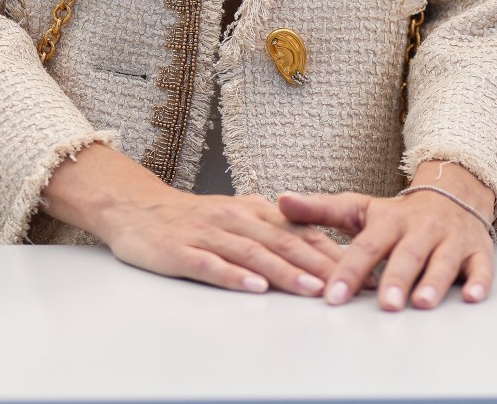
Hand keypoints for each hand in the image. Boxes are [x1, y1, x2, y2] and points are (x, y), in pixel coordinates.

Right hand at [46, 143, 338, 295]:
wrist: (134, 207)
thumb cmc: (189, 217)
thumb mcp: (237, 215)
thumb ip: (273, 230)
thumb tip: (316, 245)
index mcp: (254, 211)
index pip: (302, 232)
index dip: (334, 252)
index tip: (362, 271)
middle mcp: (236, 219)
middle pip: (285, 243)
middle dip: (321, 265)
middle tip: (350, 285)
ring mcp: (208, 234)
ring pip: (254, 253)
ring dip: (286, 272)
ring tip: (312, 290)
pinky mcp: (181, 251)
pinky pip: (210, 265)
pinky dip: (233, 276)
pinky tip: (252, 287)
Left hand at [277, 163, 496, 308]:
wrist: (454, 194)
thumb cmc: (401, 214)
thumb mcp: (360, 207)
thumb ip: (321, 209)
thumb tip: (280, 201)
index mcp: (390, 222)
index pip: (366, 247)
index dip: (349, 272)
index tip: (332, 296)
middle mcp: (421, 229)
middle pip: (407, 256)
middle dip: (396, 280)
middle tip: (385, 305)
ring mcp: (451, 240)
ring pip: (443, 262)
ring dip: (434, 283)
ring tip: (422, 303)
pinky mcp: (477, 250)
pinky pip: (481, 267)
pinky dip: (479, 282)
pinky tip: (473, 297)